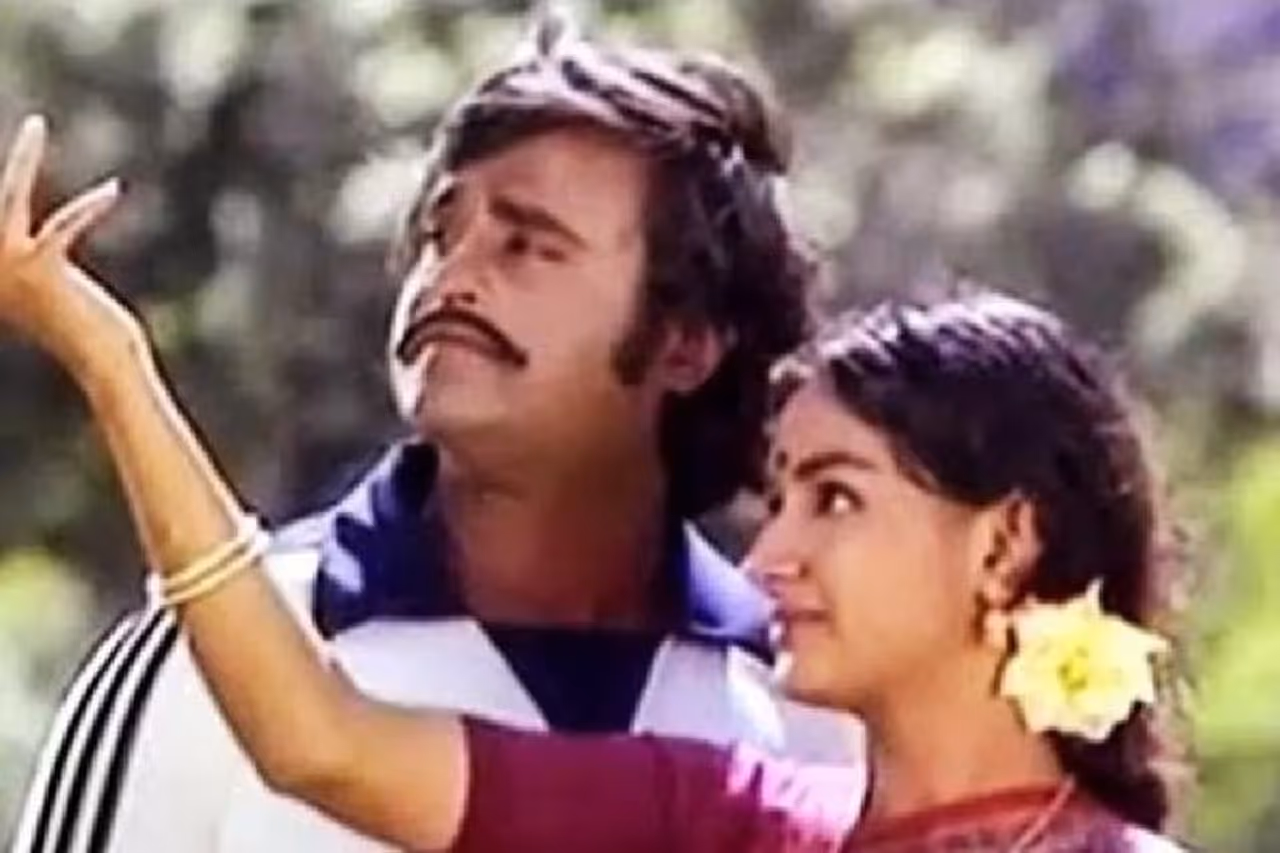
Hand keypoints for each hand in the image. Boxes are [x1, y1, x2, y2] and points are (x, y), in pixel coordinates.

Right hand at [0, 114, 143, 375]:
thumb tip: (36, 243)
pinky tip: (114, 190)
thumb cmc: (83, 327)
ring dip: (24, 158)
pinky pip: (63, 225)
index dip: (10, 179)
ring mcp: (9, 267)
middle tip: (29, 124)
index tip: (16, 157)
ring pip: (10, 197)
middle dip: (13, 164)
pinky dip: (90, 208)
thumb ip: (31, 260)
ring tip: (36, 125)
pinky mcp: (41, 269)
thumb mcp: (50, 287)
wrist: (101, 360)